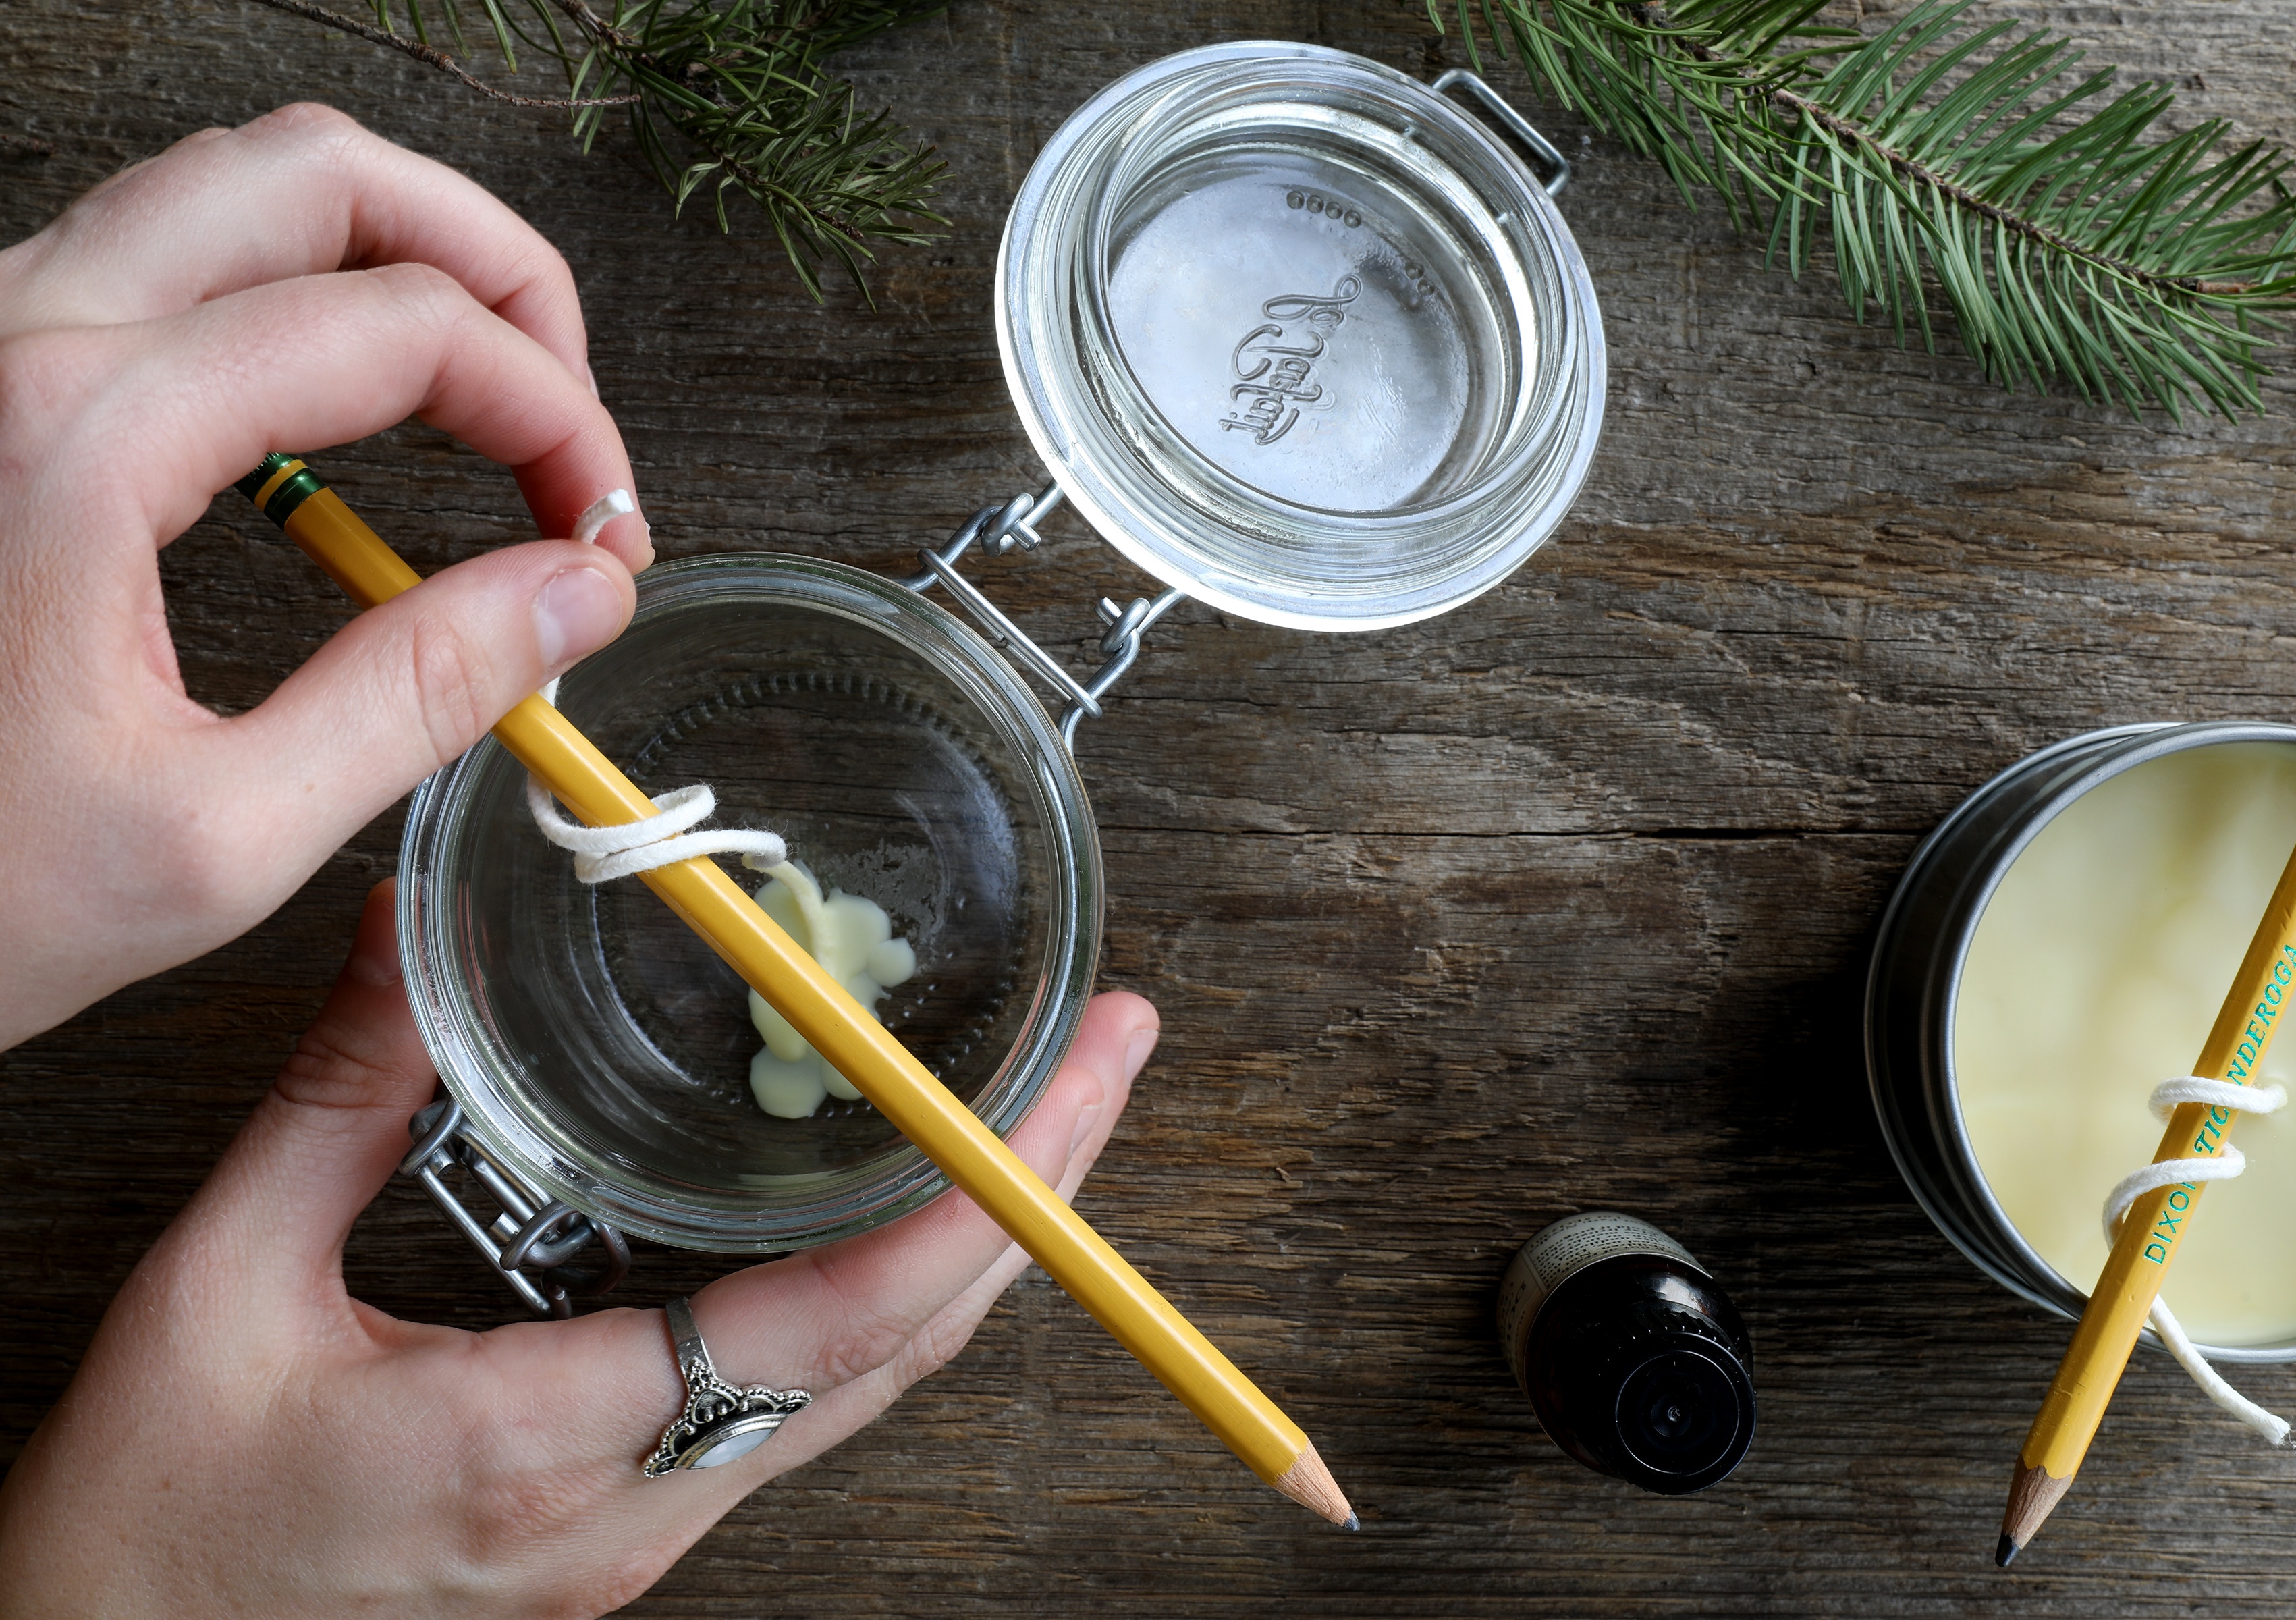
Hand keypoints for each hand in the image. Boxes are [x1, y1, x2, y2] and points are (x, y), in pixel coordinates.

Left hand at [0, 105, 653, 1047]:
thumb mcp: (211, 838)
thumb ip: (416, 697)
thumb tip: (577, 596)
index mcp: (79, 439)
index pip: (401, 328)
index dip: (554, 417)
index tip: (603, 535)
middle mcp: (17, 337)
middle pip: (325, 179)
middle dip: (497, 277)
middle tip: (565, 418)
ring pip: (242, 185)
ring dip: (400, 264)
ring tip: (485, 398)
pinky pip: (167, 251)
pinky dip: (301, 289)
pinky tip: (347, 409)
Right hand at [0, 881, 1158, 1617]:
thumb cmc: (145, 1526)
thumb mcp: (218, 1288)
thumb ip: (338, 1103)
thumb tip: (423, 932)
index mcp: (548, 1445)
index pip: (831, 1327)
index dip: (975, 1203)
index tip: (1070, 1086)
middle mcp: (640, 1507)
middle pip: (905, 1352)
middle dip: (1037, 1200)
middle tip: (1109, 1053)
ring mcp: (650, 1530)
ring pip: (874, 1386)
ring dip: (980, 1247)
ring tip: (1046, 1108)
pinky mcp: (632, 1524)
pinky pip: (808, 1402)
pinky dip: (891, 1293)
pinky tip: (907, 1205)